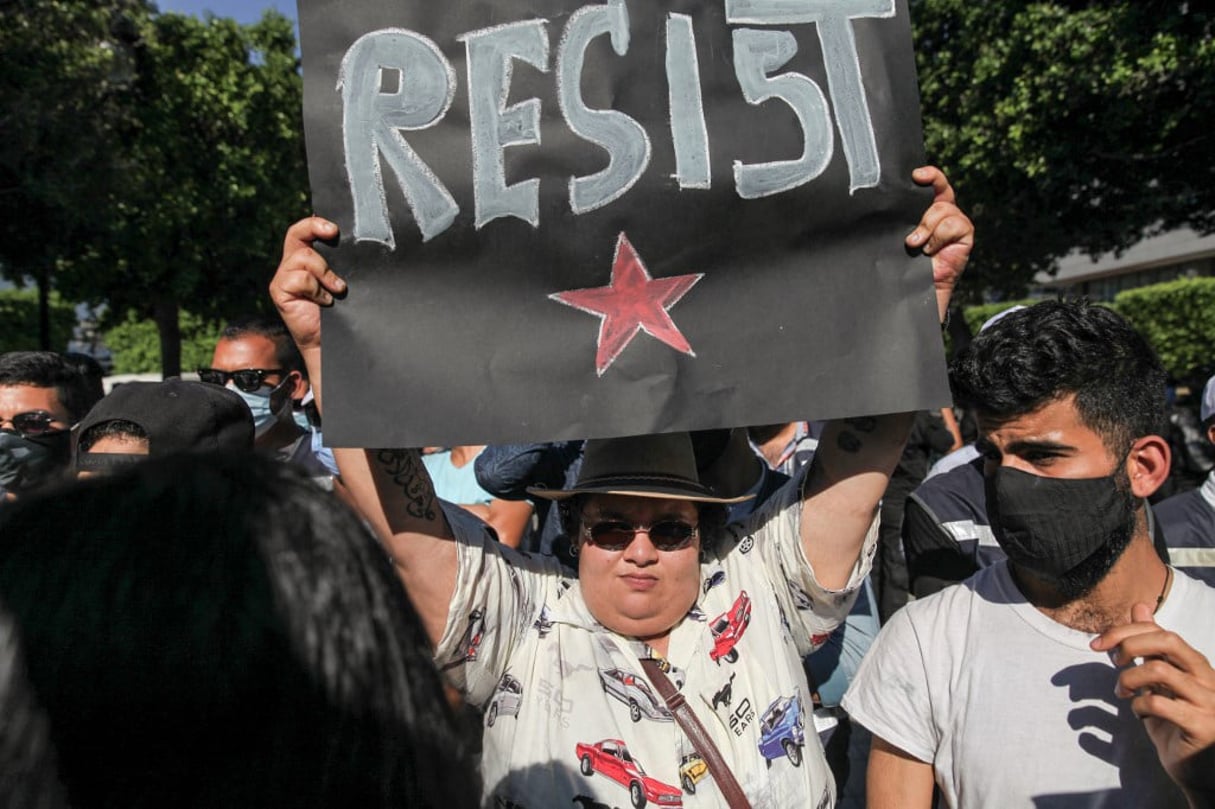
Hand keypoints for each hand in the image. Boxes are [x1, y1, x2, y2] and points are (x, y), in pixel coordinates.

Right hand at [268, 216, 346, 353]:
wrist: (330, 340)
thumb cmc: (340, 311)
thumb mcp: (341, 280)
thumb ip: (341, 262)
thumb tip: (357, 240)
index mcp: (307, 258)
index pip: (305, 231)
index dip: (316, 223)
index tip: (335, 228)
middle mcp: (292, 264)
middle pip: (296, 233)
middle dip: (315, 228)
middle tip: (333, 233)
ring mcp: (283, 277)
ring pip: (303, 256)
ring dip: (325, 272)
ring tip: (338, 289)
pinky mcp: (278, 291)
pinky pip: (300, 278)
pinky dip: (317, 289)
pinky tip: (325, 302)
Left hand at [905, 166, 972, 320]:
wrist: (915, 287)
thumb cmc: (903, 260)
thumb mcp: (898, 234)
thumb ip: (899, 218)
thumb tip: (883, 202)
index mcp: (927, 209)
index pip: (933, 185)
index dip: (929, 175)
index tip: (916, 175)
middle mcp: (943, 213)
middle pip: (942, 190)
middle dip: (929, 194)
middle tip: (915, 201)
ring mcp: (955, 223)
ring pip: (944, 209)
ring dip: (927, 227)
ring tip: (917, 244)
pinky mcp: (965, 235)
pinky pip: (953, 224)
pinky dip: (939, 236)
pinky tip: (931, 250)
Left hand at [1092, 603, 1214, 803]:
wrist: (1197, 768)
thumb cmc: (1176, 719)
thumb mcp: (1161, 680)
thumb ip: (1152, 647)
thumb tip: (1140, 606)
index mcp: (1195, 663)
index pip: (1160, 631)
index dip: (1123, 631)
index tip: (1096, 644)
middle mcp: (1206, 677)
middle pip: (1166, 640)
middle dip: (1130, 644)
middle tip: (1114, 662)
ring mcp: (1207, 701)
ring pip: (1158, 670)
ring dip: (1129, 679)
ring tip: (1122, 693)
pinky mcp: (1201, 725)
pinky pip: (1159, 703)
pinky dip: (1139, 705)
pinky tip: (1140, 713)